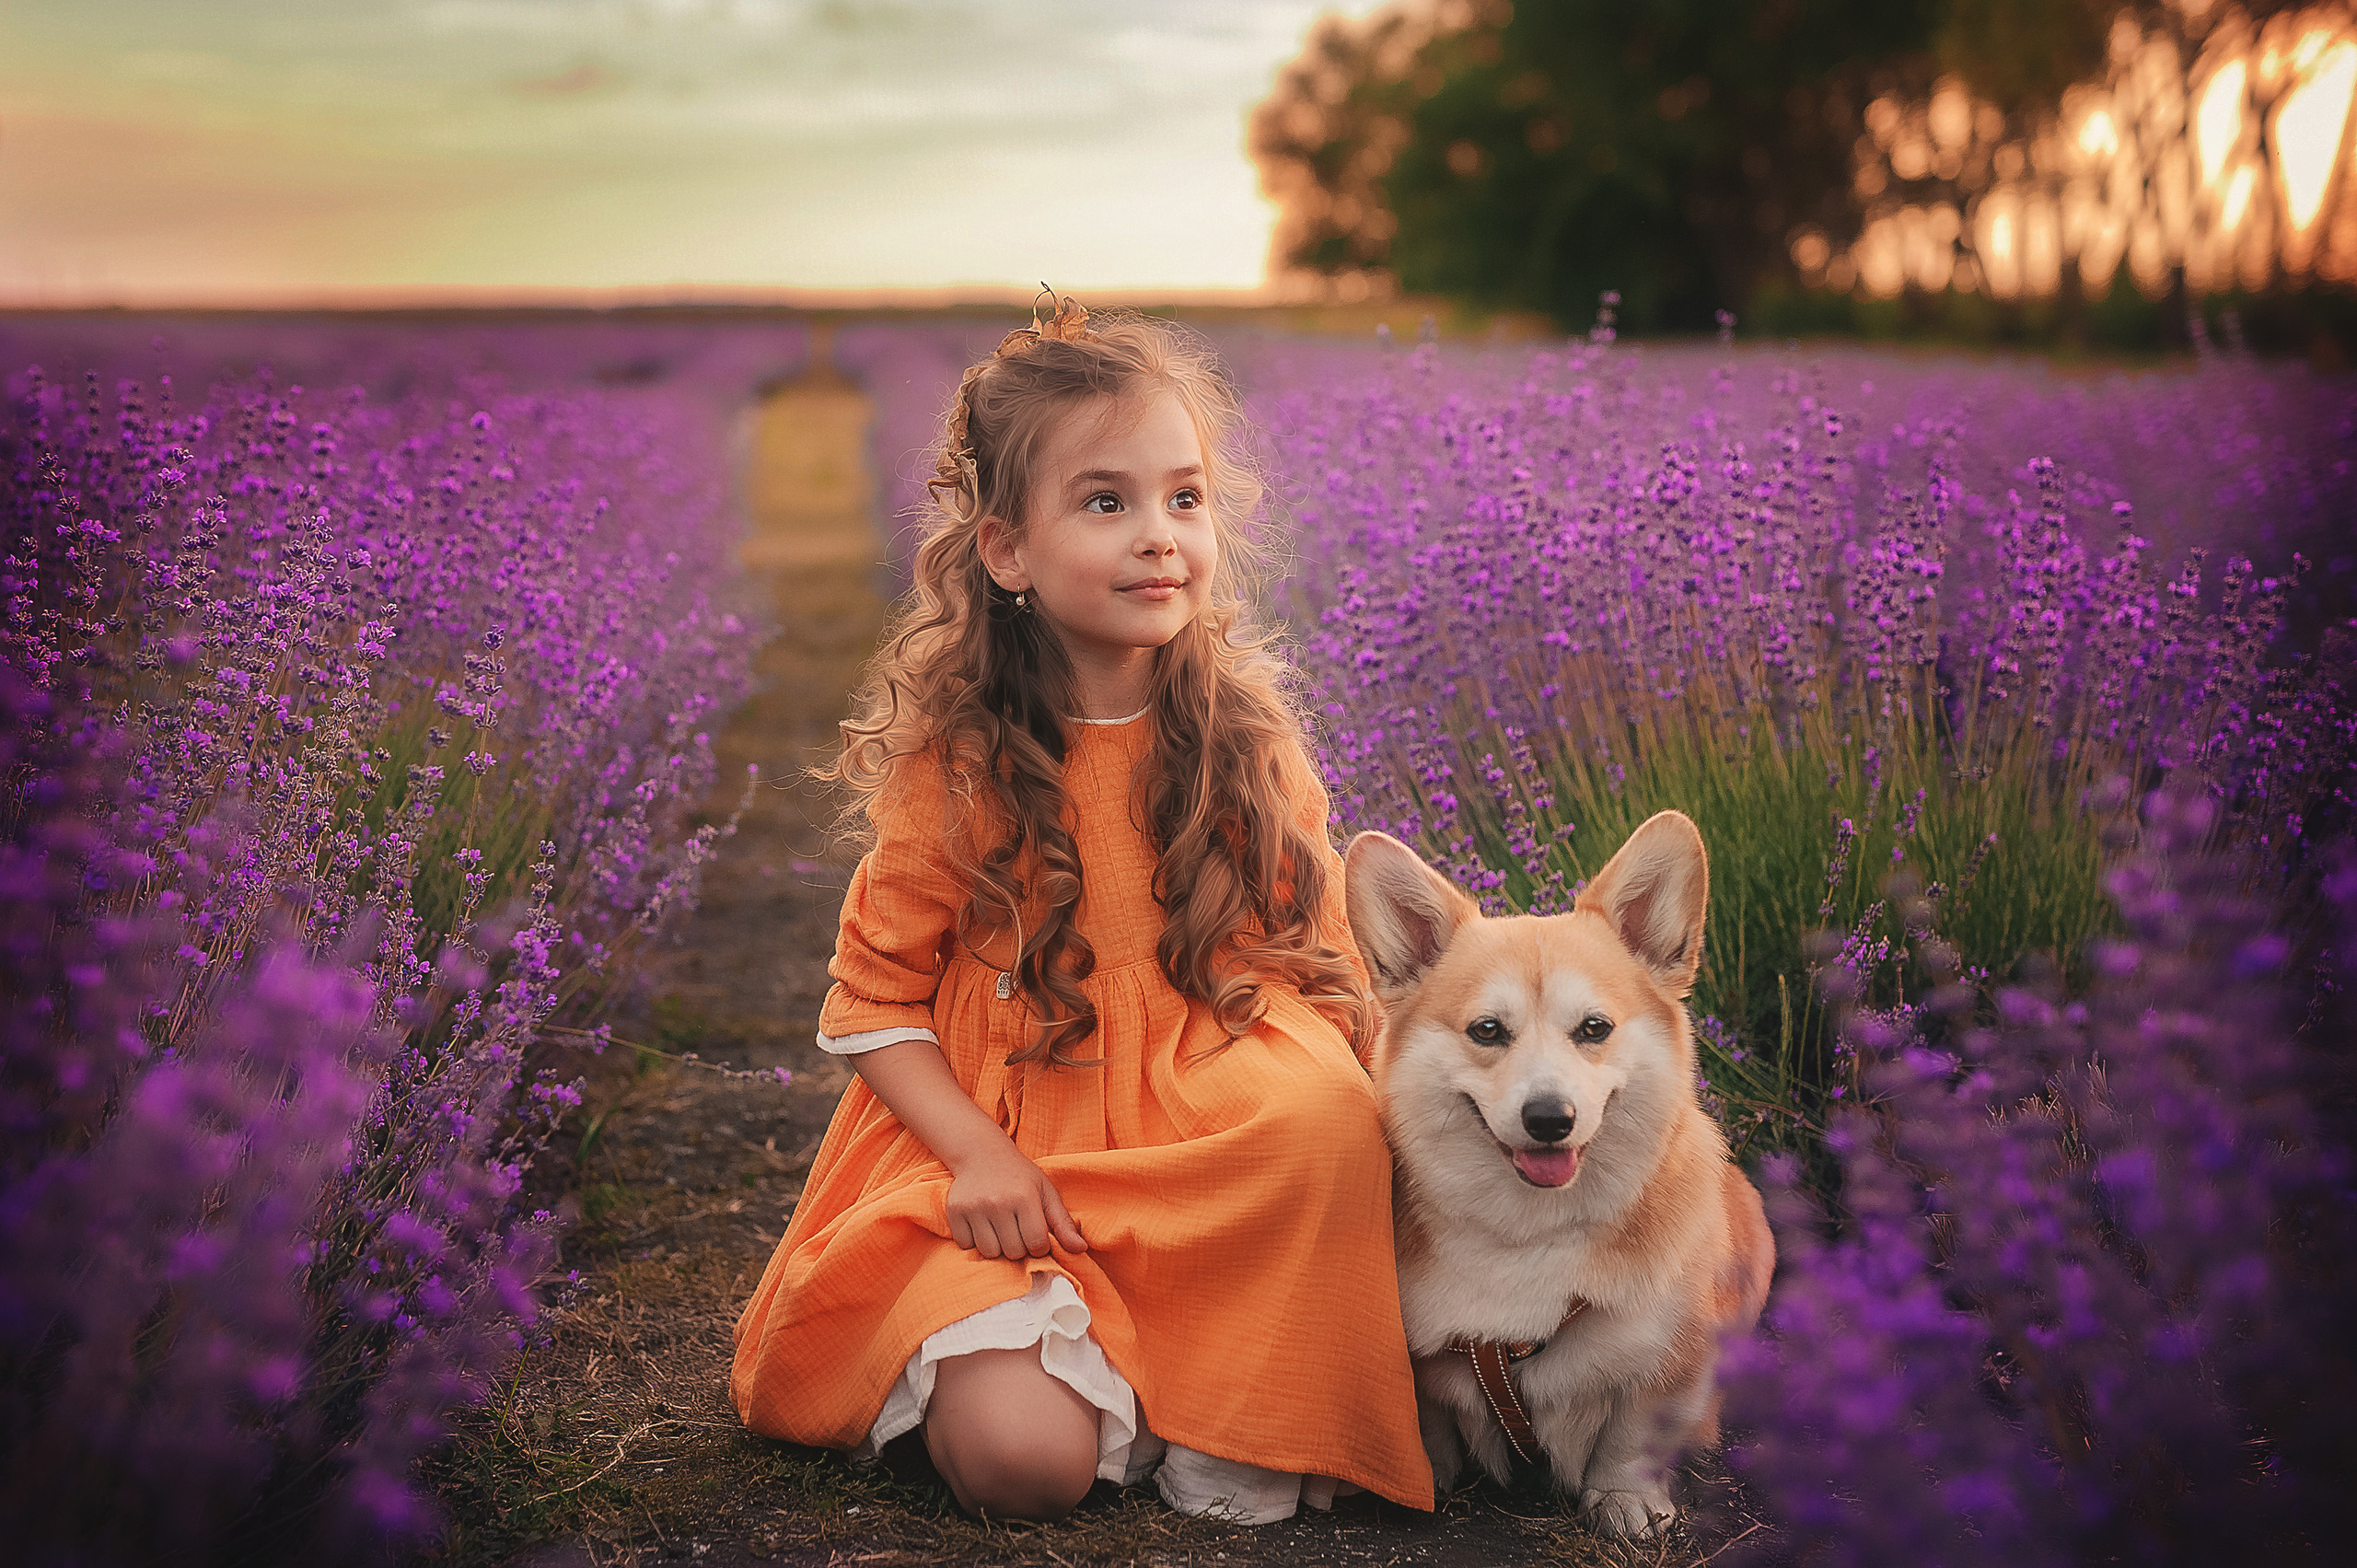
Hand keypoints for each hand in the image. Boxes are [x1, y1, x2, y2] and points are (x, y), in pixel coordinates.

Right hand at [944, 1140, 1087, 1259]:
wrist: (981, 1153)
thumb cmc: (1020, 1176)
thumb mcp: (1046, 1192)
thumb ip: (1063, 1223)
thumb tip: (1081, 1249)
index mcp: (1024, 1198)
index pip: (1037, 1245)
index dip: (1040, 1245)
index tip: (1036, 1233)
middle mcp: (998, 1203)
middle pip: (1013, 1252)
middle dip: (1019, 1247)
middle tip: (1017, 1229)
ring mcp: (974, 1208)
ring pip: (990, 1252)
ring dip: (997, 1247)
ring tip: (1000, 1228)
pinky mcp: (954, 1212)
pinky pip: (966, 1246)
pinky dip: (974, 1241)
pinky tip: (982, 1224)